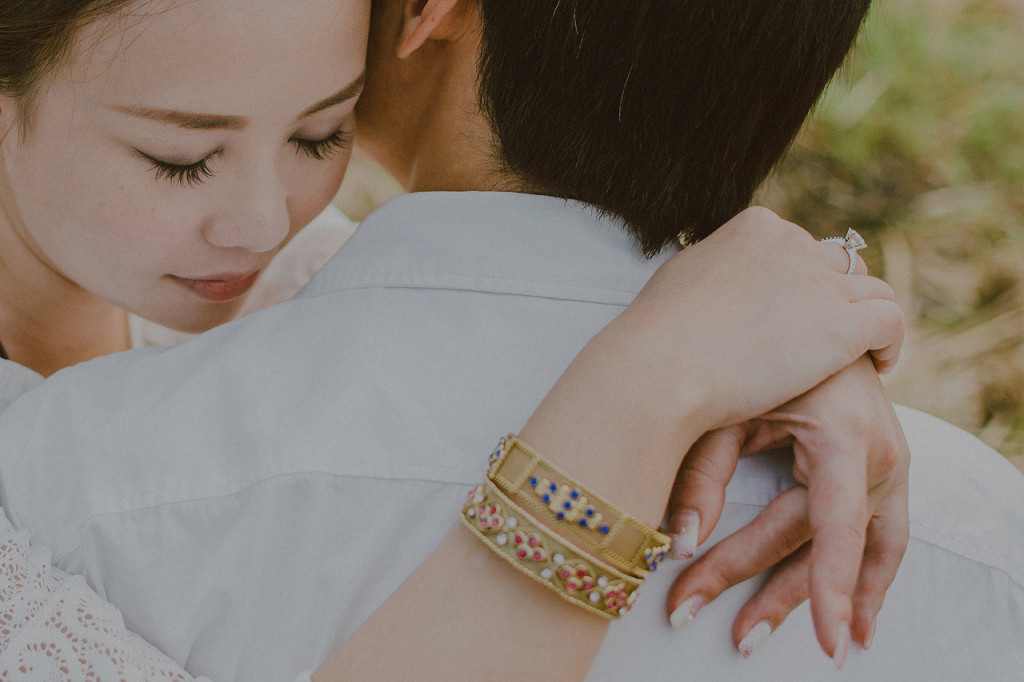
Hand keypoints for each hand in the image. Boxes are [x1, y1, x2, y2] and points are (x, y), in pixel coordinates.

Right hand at [518, 207, 903, 528]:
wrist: (659, 370)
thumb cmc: (657, 338)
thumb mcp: (683, 279)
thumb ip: (717, 270)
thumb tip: (726, 280)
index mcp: (755, 227)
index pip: (800, 247)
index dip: (804, 285)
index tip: (797, 318)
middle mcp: (792, 242)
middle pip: (837, 267)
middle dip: (835, 301)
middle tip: (827, 340)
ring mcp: (818, 282)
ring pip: (872, 291)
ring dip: (868, 321)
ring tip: (863, 355)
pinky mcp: (841, 324)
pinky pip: (891, 321)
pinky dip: (891, 343)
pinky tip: (879, 366)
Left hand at [663, 357, 909, 667]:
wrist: (803, 314)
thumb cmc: (756, 353)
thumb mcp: (726, 406)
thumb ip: (701, 473)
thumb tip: (679, 544)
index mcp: (842, 431)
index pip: (835, 527)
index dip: (826, 586)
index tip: (825, 643)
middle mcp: (878, 452)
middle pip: (822, 543)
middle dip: (769, 591)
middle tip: (719, 627)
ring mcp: (890, 460)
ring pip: (869, 551)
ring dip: (839, 599)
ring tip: (822, 648)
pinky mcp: (885, 466)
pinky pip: (888, 536)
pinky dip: (871, 577)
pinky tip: (859, 619)